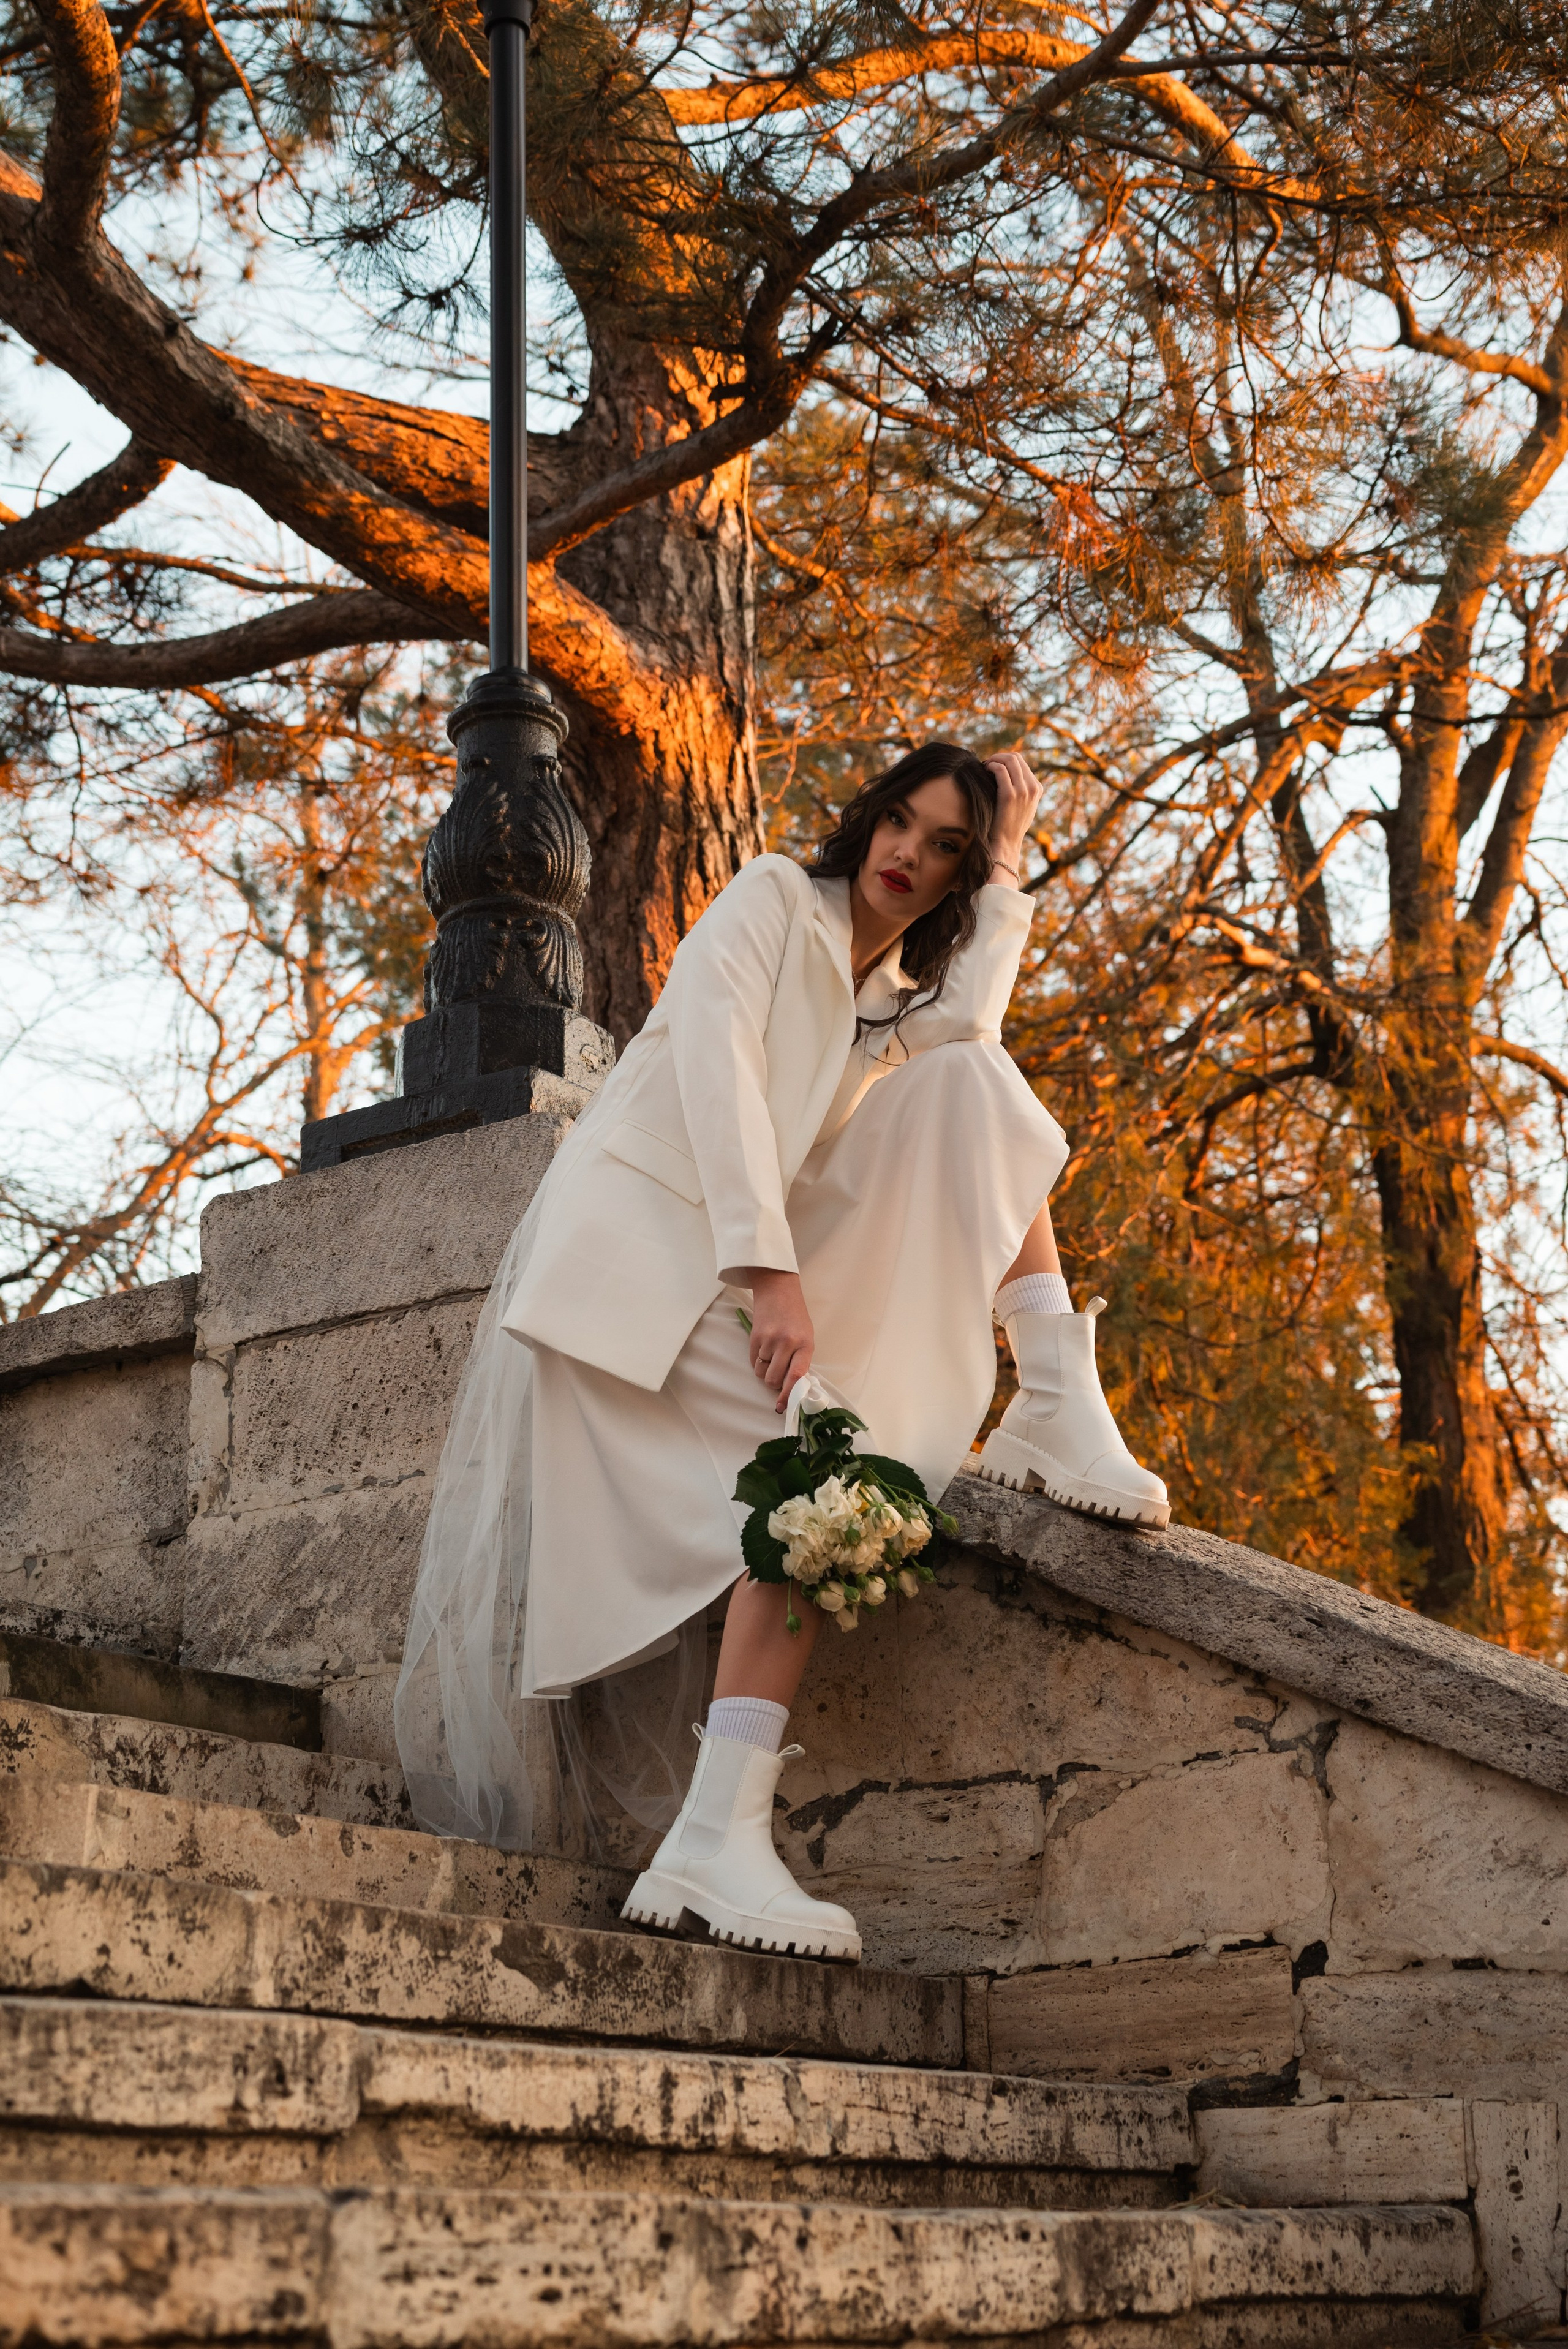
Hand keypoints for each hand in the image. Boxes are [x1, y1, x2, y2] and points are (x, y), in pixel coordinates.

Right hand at [742, 1268, 814, 1412]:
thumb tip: (792, 1387)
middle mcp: (787, 1342)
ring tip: (772, 1359)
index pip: (796, 1376)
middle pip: (775, 1379)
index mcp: (805, 1344)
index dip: (790, 1395)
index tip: (784, 1407)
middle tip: (778, 1375)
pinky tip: (764, 1350)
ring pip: (762, 1373)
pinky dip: (758, 1363)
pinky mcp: (754, 1337)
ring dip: (765, 1373)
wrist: (778, 1291)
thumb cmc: (795, 1317)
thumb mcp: (806, 1337)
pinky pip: (753, 1362)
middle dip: (775, 1384)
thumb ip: (801, 1360)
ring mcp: (769, 1340)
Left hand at [984, 750, 1039, 882]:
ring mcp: (1024, 791)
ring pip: (1009, 760)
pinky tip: (984, 772)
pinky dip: (990, 766)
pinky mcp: (1010, 795)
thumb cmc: (1007, 827)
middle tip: (986, 765)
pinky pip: (1000, 769)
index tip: (992, 766)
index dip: (1004, 760)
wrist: (1005, 845)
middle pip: (1015, 757)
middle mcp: (1033, 788)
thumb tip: (1004, 772)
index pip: (1021, 762)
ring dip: (993, 760)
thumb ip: (1018, 790)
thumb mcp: (1019, 807)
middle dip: (998, 757)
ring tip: (984, 767)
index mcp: (1037, 789)